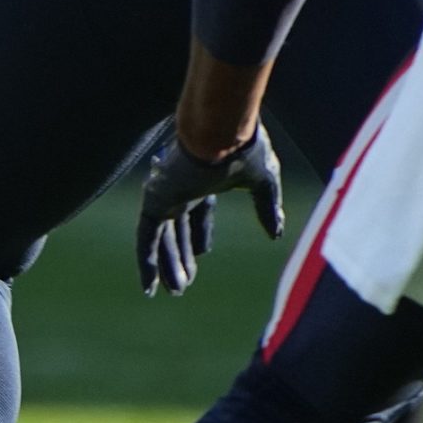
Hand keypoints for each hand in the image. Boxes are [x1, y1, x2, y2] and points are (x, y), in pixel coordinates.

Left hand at [127, 117, 285, 294]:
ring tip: (175, 292)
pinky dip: (147, 261)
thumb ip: (267, 207)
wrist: (222, 131)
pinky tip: (149, 286)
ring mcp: (166, 192)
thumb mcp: (264, 181)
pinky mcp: (155, 199)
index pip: (198, 211)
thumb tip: (276, 233)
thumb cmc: (245, 147)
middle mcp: (181, 185)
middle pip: (177, 227)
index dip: (200, 234)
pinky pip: (147, 237)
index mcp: (204, 178)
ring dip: (168, 265)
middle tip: (183, 284)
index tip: (204, 253)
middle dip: (181, 255)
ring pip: (162, 236)